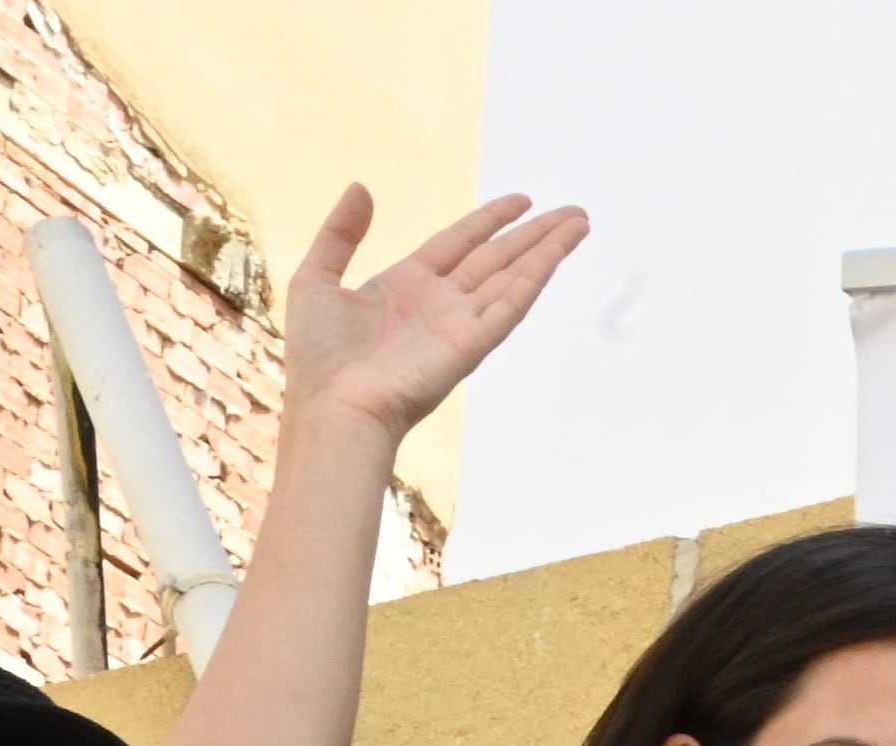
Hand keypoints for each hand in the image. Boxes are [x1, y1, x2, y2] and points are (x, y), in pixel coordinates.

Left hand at [281, 187, 588, 442]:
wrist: (333, 407)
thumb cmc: (319, 356)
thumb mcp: (316, 279)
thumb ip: (340, 233)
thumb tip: (362, 187)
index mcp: (407, 287)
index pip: (460, 244)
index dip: (491, 220)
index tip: (521, 202)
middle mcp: (442, 303)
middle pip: (498, 258)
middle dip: (535, 233)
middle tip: (572, 211)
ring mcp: (461, 324)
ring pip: (514, 276)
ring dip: (548, 249)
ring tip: (579, 223)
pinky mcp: (473, 343)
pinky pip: (511, 303)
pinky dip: (537, 276)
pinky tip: (557, 254)